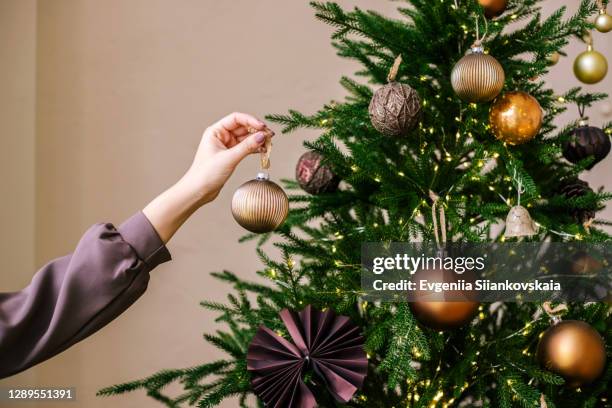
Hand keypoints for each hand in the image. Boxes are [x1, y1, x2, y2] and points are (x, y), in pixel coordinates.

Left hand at [143, 112, 273, 242]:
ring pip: (245, 138)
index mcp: (215, 131)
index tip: (263, 127)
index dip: (251, 120)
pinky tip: (263, 151)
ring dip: (257, 141)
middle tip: (270, 136)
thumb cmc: (206, 174)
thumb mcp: (229, 158)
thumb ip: (247, 146)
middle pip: (243, 127)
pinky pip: (245, 148)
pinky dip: (254, 149)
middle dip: (257, 131)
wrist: (198, 191)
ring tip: (269, 145)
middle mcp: (220, 136)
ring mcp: (226, 146)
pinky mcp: (230, 156)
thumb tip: (262, 136)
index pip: (236, 119)